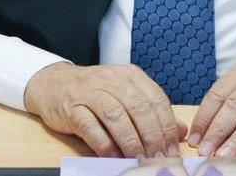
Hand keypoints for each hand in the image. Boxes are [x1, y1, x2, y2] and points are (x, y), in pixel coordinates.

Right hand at [24, 62, 187, 157]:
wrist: (54, 84)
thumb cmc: (95, 92)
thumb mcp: (126, 95)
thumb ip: (152, 111)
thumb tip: (181, 131)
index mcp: (130, 75)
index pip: (156, 99)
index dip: (167, 126)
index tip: (172, 149)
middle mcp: (112, 79)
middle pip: (138, 108)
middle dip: (152, 136)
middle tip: (158, 158)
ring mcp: (90, 91)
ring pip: (116, 116)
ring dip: (131, 141)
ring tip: (139, 159)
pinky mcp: (72, 107)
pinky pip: (90, 126)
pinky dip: (104, 143)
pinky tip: (113, 156)